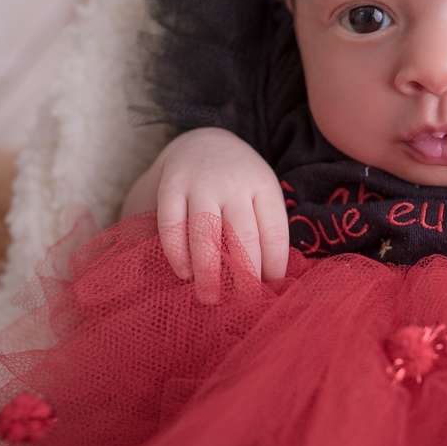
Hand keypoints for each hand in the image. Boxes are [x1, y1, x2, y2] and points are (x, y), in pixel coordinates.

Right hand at [121, 127, 288, 300]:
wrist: (204, 142)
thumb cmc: (239, 182)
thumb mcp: (261, 192)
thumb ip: (265, 227)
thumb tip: (271, 281)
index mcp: (263, 186)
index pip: (274, 230)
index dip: (275, 263)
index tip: (272, 287)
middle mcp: (233, 184)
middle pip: (243, 234)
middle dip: (246, 274)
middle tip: (244, 302)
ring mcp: (201, 184)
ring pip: (206, 231)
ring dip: (208, 269)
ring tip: (210, 297)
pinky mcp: (171, 186)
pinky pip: (171, 223)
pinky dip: (176, 251)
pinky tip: (183, 272)